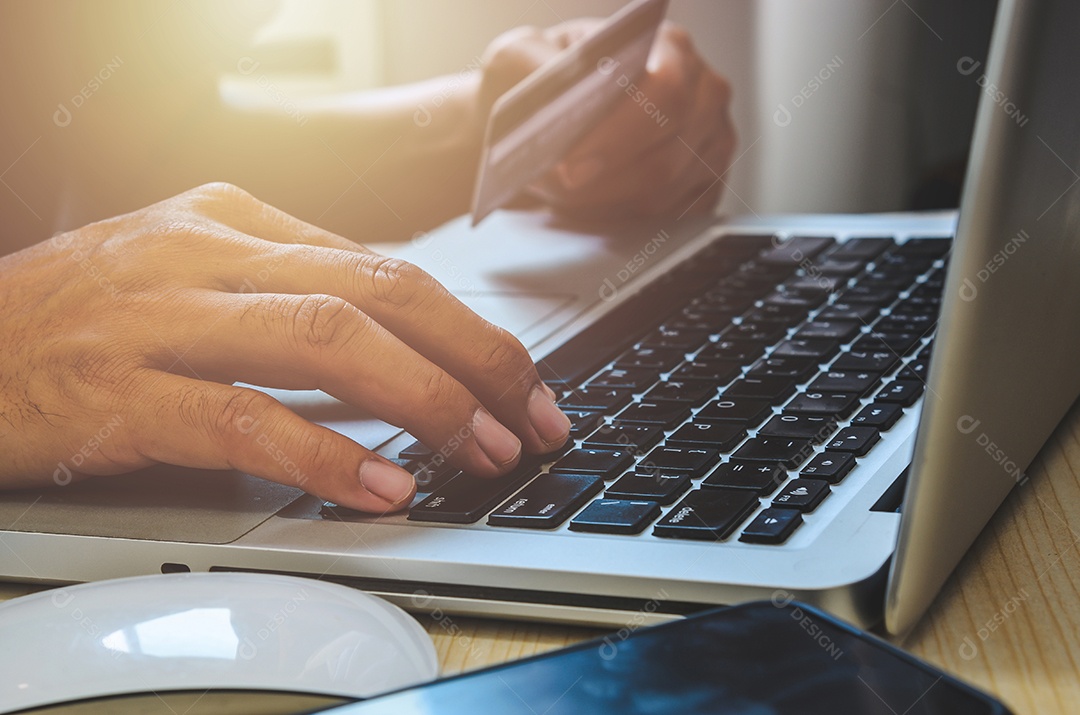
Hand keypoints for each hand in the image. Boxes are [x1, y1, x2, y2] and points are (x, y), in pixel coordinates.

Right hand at [0, 183, 569, 511]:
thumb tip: (401, 346)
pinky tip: (382, 485)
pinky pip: (244, 418)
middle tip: (533, 417)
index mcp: (234, 219)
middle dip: (476, 358)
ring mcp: (161, 316)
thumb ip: (288, 298)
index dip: (470, 330)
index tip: (522, 381)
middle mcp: (207, 252)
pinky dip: (326, 454)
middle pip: (381, 292)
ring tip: (481, 449)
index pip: (387, 268)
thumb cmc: (79, 319)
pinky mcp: (117, 390)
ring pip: (327, 339)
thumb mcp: (193, 278)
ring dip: (426, 400)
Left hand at [480, 20, 735, 218]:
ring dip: (607, 206)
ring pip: (664, 198)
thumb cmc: (543, 83)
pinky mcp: (706, 190)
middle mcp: (704, 95)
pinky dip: (626, 224)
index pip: (664, 95)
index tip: (569, 166)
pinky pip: (671, 223)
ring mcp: (712, 145)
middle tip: (559, 190)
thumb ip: (531, 64)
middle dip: (604, 184)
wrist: (552, 117)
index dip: (618, 137)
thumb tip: (549, 98)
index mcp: (670, 49)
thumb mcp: (522, 56)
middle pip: (667, 159)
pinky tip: (594, 210)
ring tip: (565, 195)